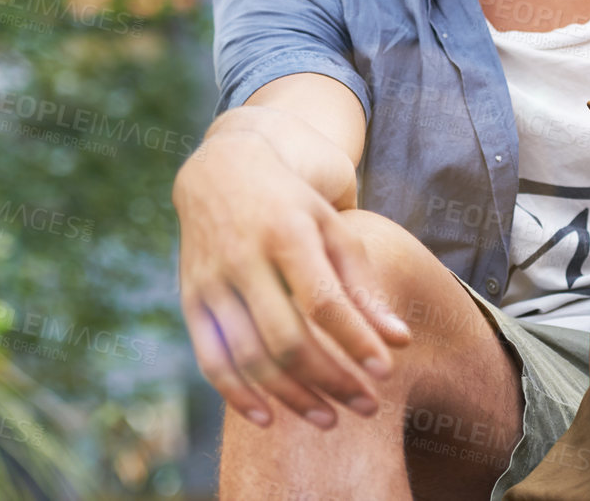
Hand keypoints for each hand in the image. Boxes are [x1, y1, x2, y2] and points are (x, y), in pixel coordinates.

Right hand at [174, 123, 410, 427]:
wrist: (222, 170)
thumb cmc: (293, 204)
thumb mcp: (334, 228)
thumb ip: (364, 285)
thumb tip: (398, 342)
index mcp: (287, 232)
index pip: (324, 301)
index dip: (355, 342)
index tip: (385, 374)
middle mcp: (244, 257)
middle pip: (286, 338)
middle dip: (330, 380)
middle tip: (366, 407)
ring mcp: (212, 281)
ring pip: (249, 357)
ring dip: (291, 397)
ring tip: (329, 419)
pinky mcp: (191, 299)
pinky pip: (211, 360)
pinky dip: (238, 396)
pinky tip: (269, 419)